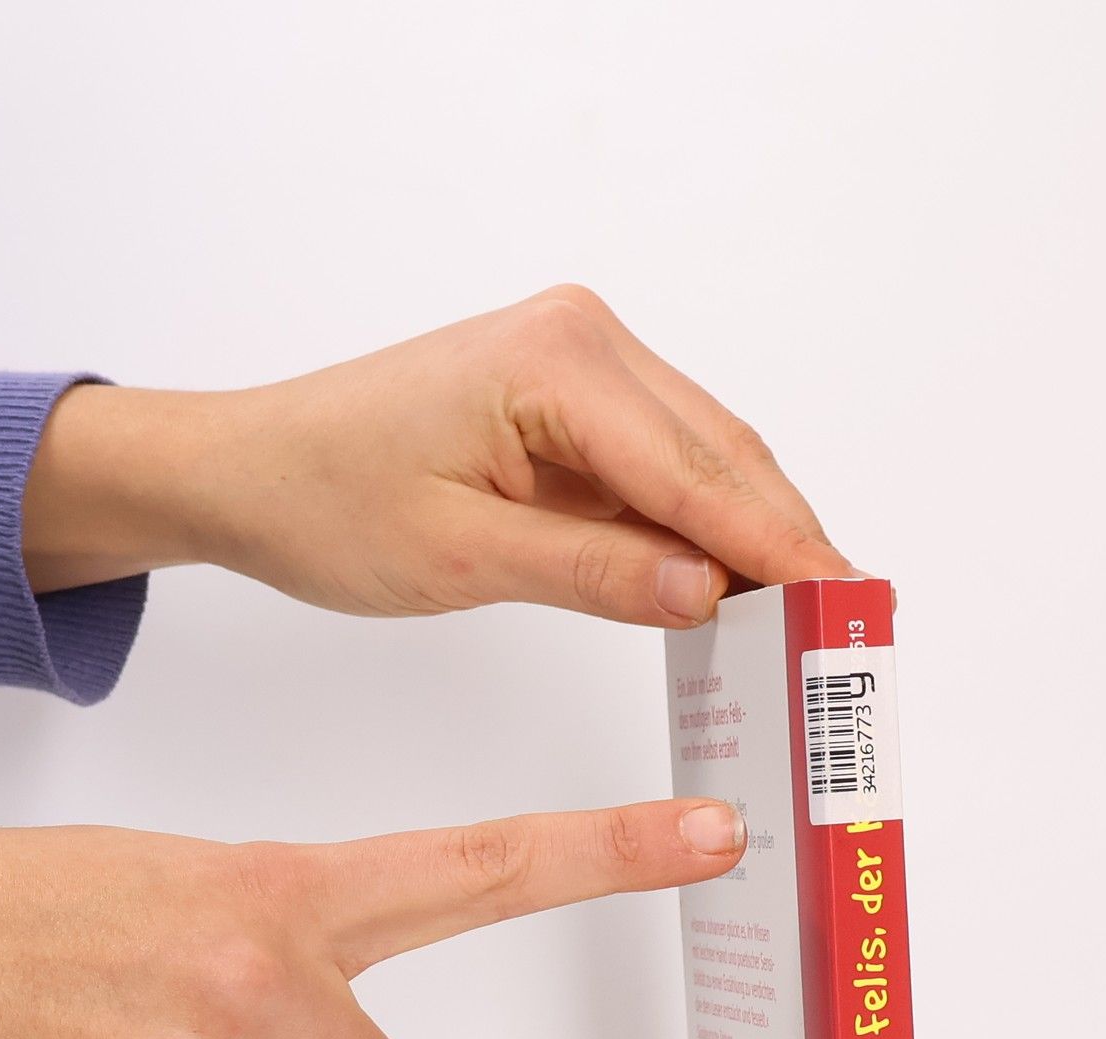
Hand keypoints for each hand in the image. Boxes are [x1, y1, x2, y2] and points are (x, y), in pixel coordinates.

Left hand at [21, 285, 854, 625]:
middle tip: (852, 629)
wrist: (253, 470)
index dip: (779, 549)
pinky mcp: (576, 402)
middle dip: (788, 544)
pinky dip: (705, 530)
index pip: (697, 473)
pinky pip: (665, 471)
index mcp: (557, 363)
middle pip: (723, 458)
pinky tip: (739, 588)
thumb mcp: (461, 557)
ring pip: (707, 462)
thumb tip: (708, 595)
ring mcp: (584, 365)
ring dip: (755, 538)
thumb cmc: (326, 502)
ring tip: (812, 621)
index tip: (845, 608)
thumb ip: (594, 572)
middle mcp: (584, 342)